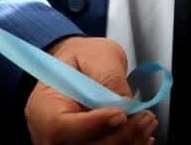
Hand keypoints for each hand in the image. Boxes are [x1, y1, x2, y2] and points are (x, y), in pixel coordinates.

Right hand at [25, 36, 156, 144]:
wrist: (79, 67)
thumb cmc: (83, 59)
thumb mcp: (97, 55)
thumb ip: (109, 77)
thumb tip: (124, 102)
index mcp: (44, 107)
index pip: (61, 126)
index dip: (94, 124)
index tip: (121, 114)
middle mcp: (49, 133)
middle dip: (119, 135)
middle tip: (145, 117)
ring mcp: (66, 143)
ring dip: (127, 141)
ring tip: (146, 122)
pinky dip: (128, 144)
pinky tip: (142, 136)